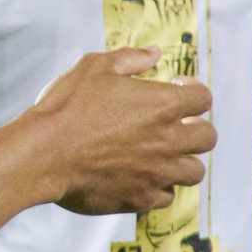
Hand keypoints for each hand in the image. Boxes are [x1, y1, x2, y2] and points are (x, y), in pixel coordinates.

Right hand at [26, 48, 214, 214]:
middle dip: (196, 128)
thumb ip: (130, 59)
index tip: (178, 90)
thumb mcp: (94, 67)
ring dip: (183, 161)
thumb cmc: (66, 107)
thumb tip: (155, 54)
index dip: (193, 92)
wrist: (43, 153)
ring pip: (194, 171)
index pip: (203, 99)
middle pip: (207, 137)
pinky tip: (143, 175)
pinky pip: (167, 196)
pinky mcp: (140, 198)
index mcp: (162, 104)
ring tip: (164, 154)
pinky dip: (160, 186)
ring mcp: (157, 173)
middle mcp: (167, 140)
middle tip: (176, 125)